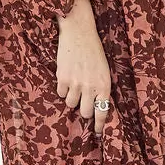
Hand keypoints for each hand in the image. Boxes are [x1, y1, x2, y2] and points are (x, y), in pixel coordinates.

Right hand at [55, 0, 112, 136]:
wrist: (78, 31)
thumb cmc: (94, 50)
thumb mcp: (104, 69)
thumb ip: (100, 87)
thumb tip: (96, 105)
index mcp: (104, 85)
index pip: (103, 112)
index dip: (100, 125)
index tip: (98, 133)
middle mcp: (90, 86)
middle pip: (86, 112)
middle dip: (85, 109)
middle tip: (84, 101)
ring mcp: (75, 83)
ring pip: (71, 104)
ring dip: (72, 98)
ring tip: (74, 85)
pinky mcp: (62, 78)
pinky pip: (60, 93)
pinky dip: (62, 88)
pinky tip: (67, 76)